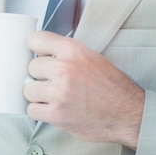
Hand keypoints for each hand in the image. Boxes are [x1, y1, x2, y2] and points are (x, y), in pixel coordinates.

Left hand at [24, 31, 144, 149]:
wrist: (127, 113)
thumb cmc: (113, 87)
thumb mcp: (92, 57)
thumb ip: (67, 53)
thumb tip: (43, 53)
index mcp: (73, 50)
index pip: (35, 40)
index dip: (36, 49)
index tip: (38, 55)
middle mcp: (64, 68)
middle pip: (31, 66)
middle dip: (40, 75)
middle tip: (53, 81)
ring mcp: (59, 92)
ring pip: (28, 89)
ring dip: (38, 95)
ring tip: (54, 96)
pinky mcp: (56, 114)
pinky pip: (32, 110)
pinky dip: (40, 111)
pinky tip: (54, 108)